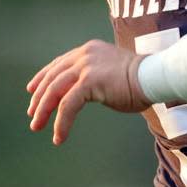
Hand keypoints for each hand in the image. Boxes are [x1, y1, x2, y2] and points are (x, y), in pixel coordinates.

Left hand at [26, 40, 150, 144]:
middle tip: (32, 116)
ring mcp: (86, 66)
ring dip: (43, 110)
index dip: (42, 78)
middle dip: (39, 98)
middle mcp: (84, 55)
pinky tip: (59, 136)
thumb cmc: (141, 79)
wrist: (155, 76)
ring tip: (37, 126)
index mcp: (88, 50)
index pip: (58, 64)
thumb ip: (95, 76)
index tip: (31, 91)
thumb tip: (83, 91)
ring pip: (54, 90)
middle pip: (52, 77)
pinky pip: (68, 104)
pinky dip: (61, 122)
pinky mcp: (90, 81)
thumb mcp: (111, 71)